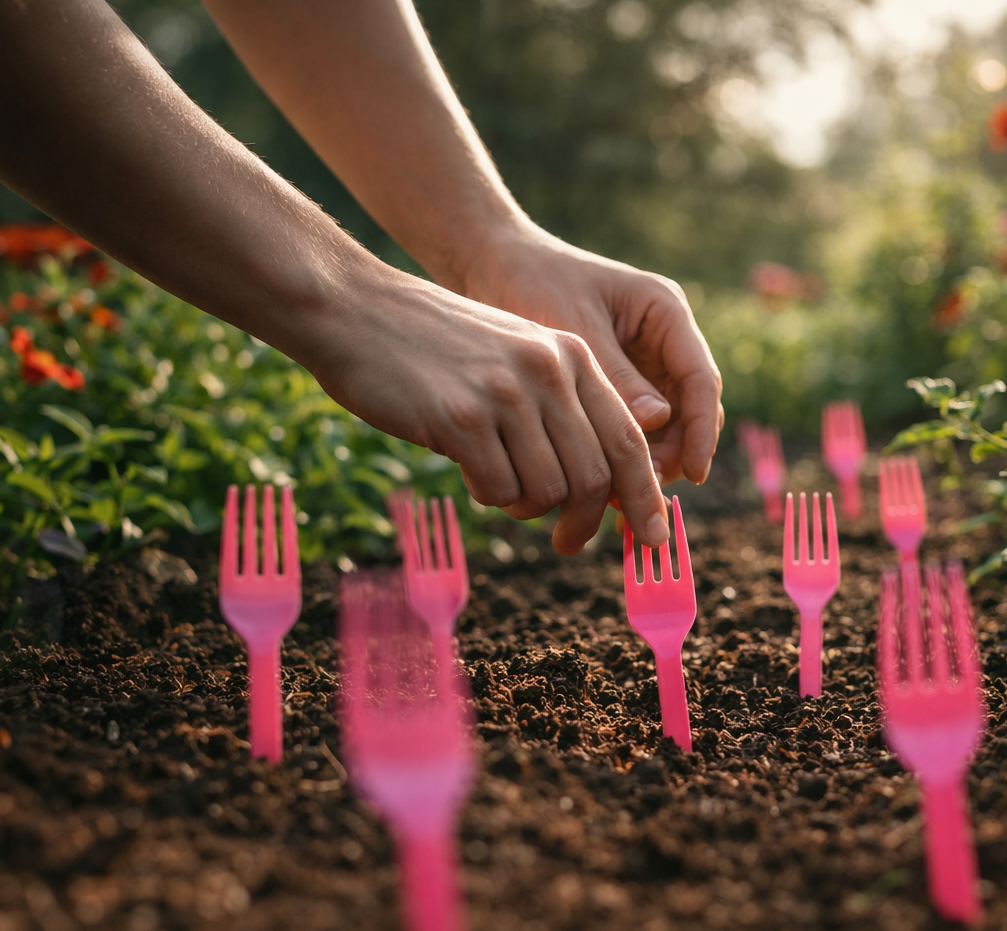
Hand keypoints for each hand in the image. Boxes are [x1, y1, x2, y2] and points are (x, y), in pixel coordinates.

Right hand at [306, 266, 668, 554]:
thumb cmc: (435, 346)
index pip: (630, 440)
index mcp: (572, 355)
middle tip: (567, 544)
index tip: (652, 535)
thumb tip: (602, 488)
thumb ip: (562, 408)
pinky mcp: (461, 418)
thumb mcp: (517, 357)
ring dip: (526, 505)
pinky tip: (465, 466)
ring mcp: (507, 393)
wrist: (354, 309)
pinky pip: (498, 491)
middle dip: (586, 522)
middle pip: (596, 477)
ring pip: (549, 491)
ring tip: (498, 481)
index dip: (644, 496)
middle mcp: (549, 370)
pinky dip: (488, 495)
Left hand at [448, 222, 723, 485]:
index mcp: (665, 312)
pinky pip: (635, 425)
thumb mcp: (572, 326)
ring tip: (614, 495)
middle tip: (641, 490)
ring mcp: (644, 361)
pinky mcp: (620, 382)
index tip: (694, 473)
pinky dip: (622, 453)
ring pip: (667, 425)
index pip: (701, 379)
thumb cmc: (530, 280)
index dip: (702, 431)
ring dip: (649, 460)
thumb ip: (616, 375)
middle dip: (674, 453)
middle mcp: (664, 339)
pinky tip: (598, 481)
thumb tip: (657, 423)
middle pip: (691, 409)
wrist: (491, 265)